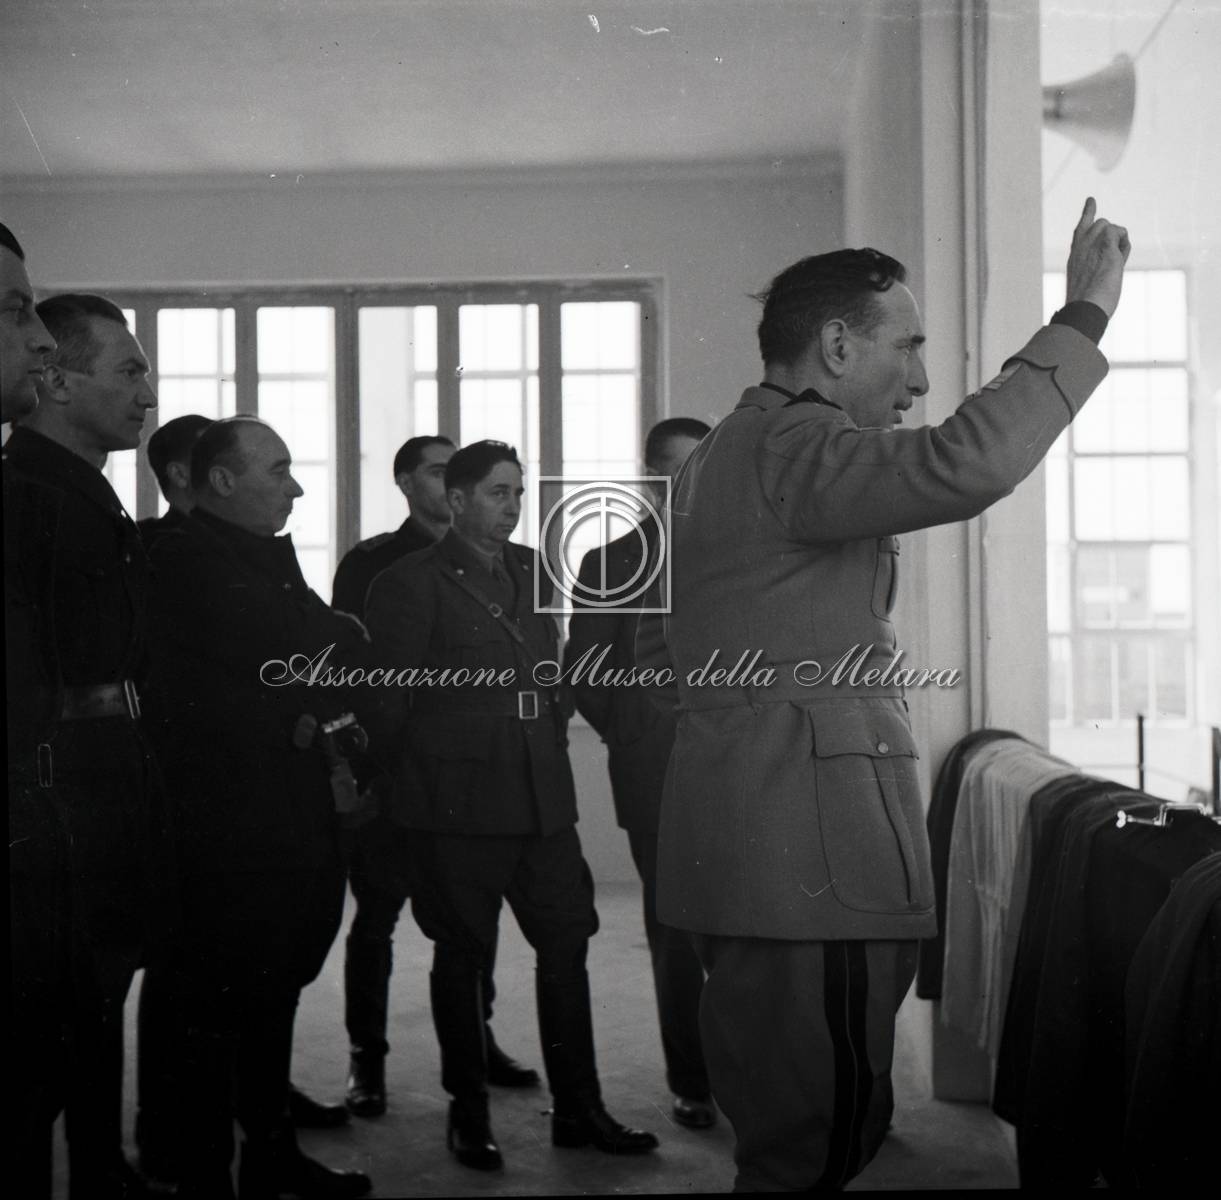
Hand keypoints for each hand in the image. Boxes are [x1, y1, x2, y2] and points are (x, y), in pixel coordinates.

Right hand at [1064, 197, 1130, 317]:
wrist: (1084, 309)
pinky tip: (1117, 262)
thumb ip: (1096, 268)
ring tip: (1112, 266)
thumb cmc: (1088, 306)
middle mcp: (1079, 246)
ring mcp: (1090, 243)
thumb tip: (1113, 264)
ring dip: (1118, 243)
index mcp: (1074, 257)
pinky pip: (1120, 232)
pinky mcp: (1104, 244)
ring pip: (1110, 225)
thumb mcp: (1088, 285)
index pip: (1081, 229)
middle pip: (1101, 223)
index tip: (1091, 200)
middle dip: (1111, 238)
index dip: (1088, 213)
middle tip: (1111, 264)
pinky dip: (1123, 246)